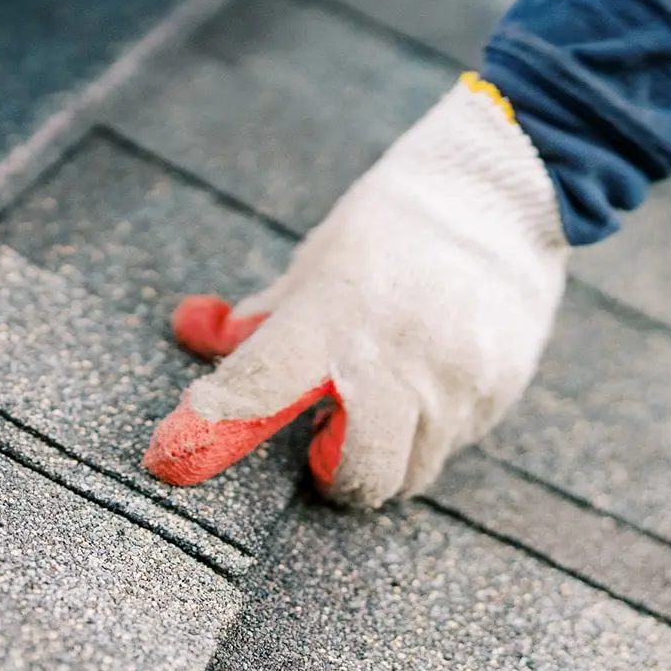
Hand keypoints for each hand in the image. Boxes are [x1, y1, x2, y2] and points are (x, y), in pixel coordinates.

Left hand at [143, 75, 570, 506]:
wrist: (499, 194)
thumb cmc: (392, 225)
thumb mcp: (317, 260)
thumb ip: (266, 317)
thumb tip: (199, 333)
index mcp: (331, 315)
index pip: (258, 388)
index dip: (211, 429)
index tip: (171, 455)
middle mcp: (394, 359)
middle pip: (359, 475)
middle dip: (333, 475)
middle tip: (323, 442)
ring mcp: (453, 383)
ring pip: (410, 471)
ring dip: (383, 454)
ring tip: (380, 402)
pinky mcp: (496, 392)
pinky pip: (452, 442)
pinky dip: (429, 426)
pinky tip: (428, 377)